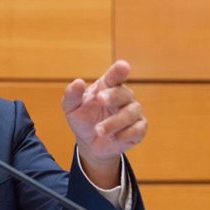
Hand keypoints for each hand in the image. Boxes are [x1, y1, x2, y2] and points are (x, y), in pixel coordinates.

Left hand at [62, 60, 146, 185]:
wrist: (90, 143)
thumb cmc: (83, 120)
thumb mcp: (71, 108)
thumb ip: (71, 95)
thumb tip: (78, 82)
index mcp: (107, 87)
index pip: (115, 76)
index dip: (119, 71)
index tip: (123, 66)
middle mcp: (123, 97)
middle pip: (124, 93)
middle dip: (112, 96)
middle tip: (100, 99)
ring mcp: (133, 112)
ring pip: (130, 113)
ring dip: (113, 122)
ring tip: (98, 130)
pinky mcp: (139, 129)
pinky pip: (137, 129)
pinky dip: (123, 134)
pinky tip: (112, 138)